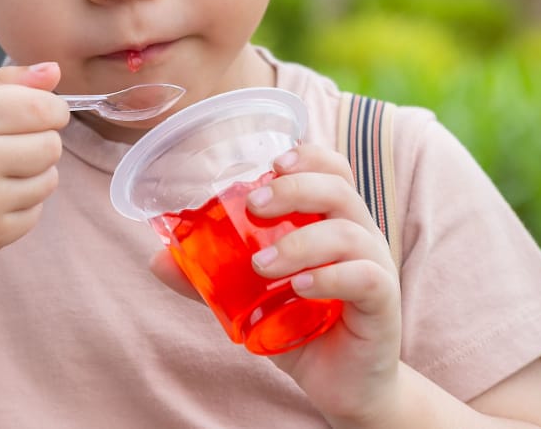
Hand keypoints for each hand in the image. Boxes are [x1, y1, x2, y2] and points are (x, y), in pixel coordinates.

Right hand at [0, 62, 69, 266]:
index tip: (39, 112)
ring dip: (33, 171)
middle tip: (9, 141)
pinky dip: (20, 202)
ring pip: (49, 180)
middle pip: (51, 146)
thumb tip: (55, 72)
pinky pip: (35, 213)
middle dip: (41, 139)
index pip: (43, 109)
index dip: (52, 109)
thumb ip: (2, 81)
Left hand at [149, 144, 402, 425]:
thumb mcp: (253, 300)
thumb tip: (157, 259)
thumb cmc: (303, 329)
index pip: (333, 170)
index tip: (271, 163)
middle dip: (294, 189)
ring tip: (261, 265)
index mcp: (334, 222)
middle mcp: (360, 236)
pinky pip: (365, 277)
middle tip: (254, 206)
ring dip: (300, 242)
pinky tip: (300, 287)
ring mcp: (376, 267)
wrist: (343, 385)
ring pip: (348, 232)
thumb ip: (213, 279)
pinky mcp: (383, 303)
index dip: (307, 157)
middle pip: (339, 189)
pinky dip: (330, 277)